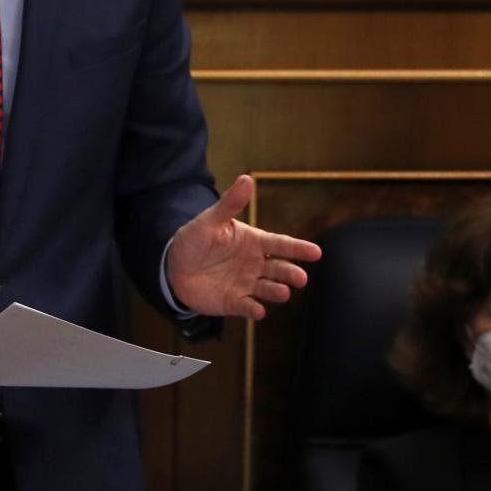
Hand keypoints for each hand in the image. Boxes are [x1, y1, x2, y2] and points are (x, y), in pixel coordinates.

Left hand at [166, 174, 321, 319]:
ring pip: (267, 289)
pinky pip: (246, 307)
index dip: (298, 248)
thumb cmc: (196, 239)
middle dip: (291, 273)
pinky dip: (253, 310)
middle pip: (279, 269)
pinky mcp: (233, 302)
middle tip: (301, 278)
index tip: (316, 252)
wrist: (174, 266)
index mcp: (254, 242)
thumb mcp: (211, 220)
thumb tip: (246, 178)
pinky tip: (259, 311)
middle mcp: (255, 264)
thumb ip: (230, 204)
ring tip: (283, 293)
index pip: (281, 245)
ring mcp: (246, 284)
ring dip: (276, 291)